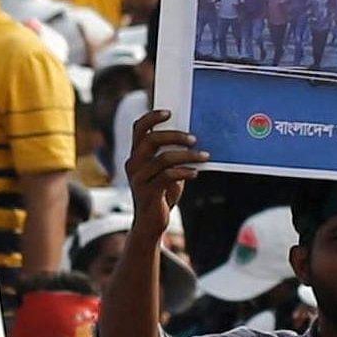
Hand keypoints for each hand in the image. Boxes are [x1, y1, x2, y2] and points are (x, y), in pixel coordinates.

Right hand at [122, 110, 206, 232]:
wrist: (151, 224)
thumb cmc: (162, 194)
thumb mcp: (167, 171)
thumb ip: (172, 155)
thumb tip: (193, 138)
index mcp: (136, 154)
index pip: (138, 128)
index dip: (152, 117)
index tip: (170, 112)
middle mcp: (133, 164)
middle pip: (151, 139)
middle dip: (175, 136)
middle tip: (194, 139)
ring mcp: (138, 178)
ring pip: (163, 158)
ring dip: (187, 155)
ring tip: (203, 156)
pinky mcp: (147, 192)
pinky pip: (167, 176)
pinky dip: (184, 172)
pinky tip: (195, 173)